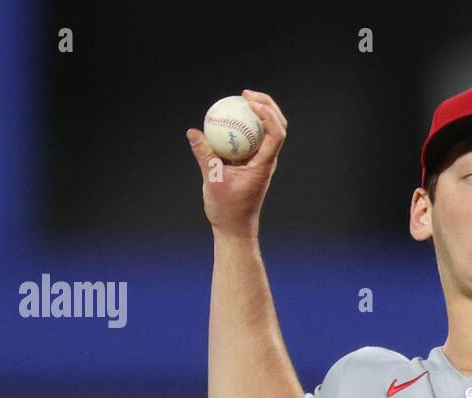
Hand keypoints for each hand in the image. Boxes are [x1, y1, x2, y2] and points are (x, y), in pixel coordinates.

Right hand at [186, 90, 288, 239]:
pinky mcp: (252, 163)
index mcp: (264, 165)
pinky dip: (245, 125)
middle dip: (266, 105)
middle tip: (245, 94)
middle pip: (277, 126)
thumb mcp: (212, 182)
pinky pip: (252, 138)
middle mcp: (267, 161)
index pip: (276, 134)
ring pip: (268, 131)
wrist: (235, 229)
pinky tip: (229, 116)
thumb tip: (193, 132)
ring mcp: (261, 161)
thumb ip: (204, 156)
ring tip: (240, 99)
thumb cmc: (227, 210)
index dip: (268, 114)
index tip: (250, 103)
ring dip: (259, 112)